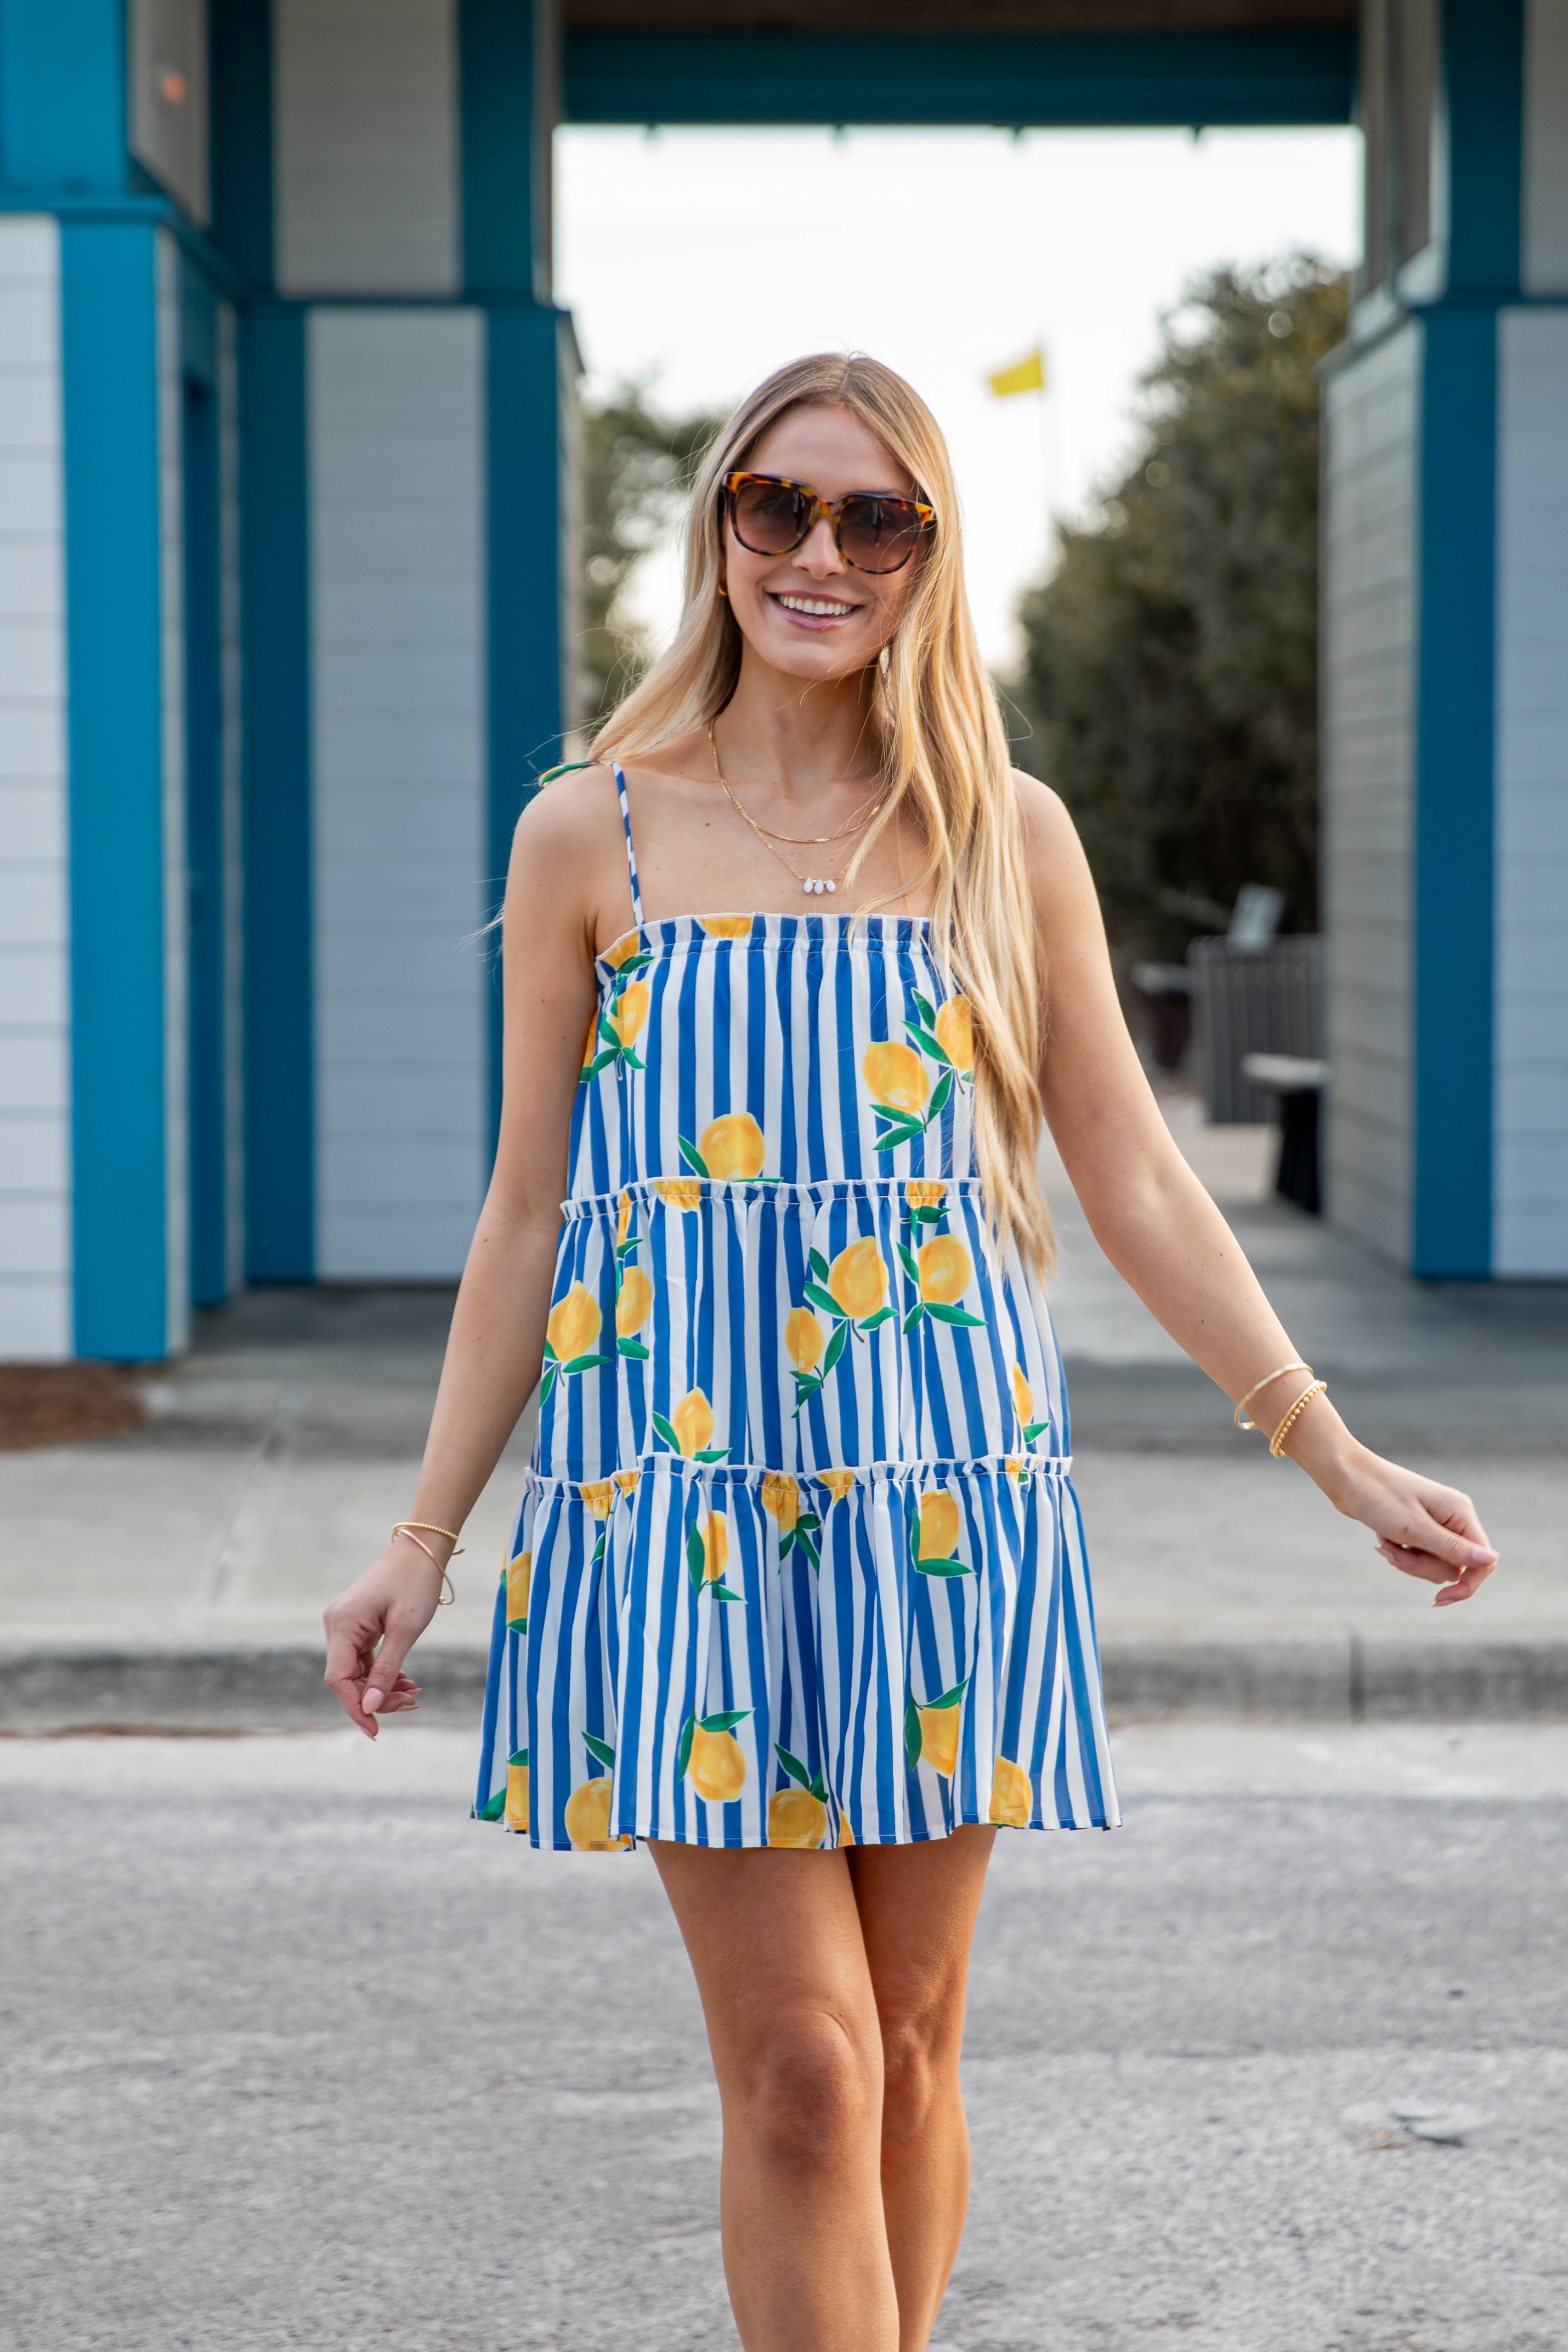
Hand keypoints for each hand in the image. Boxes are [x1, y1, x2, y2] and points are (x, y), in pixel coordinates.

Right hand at [323, 1539, 445, 1736]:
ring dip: (382, 1687)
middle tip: (411, 1705)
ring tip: (414, 1695)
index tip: (375, 1731)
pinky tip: (406, 1682)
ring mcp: (346, 1624)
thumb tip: (369, 1707)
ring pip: (357, 1671)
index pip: (339, 1679)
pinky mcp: (357, 1624)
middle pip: (347, 1678)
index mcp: (342, 1624)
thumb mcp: (406, 1630)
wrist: (422, 1549)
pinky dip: (383, 1672)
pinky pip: (364, 1659)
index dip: (355, 1708)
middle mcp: (336, 1625)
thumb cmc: (415, 1582)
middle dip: (376, 1697)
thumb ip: (386, 1670)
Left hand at [1320, 1443, 1497, 1605]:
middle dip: (1421, 1566)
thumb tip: (1493, 1561)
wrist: (1345, 1477)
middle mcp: (1453, 1518)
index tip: (1439, 1600)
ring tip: (1385, 1541)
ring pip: (1434, 1566)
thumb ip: (1453, 1548)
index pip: (1483, 1562)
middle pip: (1454, 1568)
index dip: (1467, 1585)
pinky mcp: (1419, 1529)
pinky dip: (1399, 1554)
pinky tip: (1382, 1538)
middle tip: (1395, 1548)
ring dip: (1407, 1561)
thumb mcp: (1413, 1528)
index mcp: (1460, 1513)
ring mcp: (1436, 1524)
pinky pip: (1418, 1558)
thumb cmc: (1377, 1497)